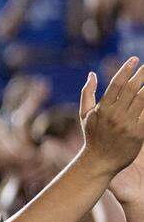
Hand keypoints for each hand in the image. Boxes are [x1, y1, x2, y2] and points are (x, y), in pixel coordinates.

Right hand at [78, 57, 143, 177]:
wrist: (99, 162)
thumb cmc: (92, 137)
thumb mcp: (85, 115)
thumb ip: (87, 93)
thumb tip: (91, 74)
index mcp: (102, 109)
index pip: (116, 84)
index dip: (126, 70)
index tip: (134, 59)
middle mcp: (114, 115)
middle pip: (131, 89)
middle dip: (142, 74)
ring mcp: (127, 124)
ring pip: (143, 100)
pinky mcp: (138, 133)